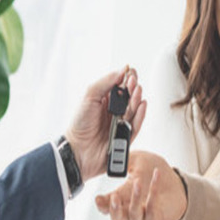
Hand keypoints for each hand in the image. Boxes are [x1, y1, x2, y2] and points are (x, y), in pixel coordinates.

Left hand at [65, 66, 146, 182]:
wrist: (77, 149)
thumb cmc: (79, 124)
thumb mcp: (89, 96)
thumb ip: (105, 82)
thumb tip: (122, 70)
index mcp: (105, 101)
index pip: (121, 86)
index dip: (127, 78)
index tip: (130, 72)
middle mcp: (115, 111)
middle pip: (130, 97)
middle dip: (133, 88)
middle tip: (133, 82)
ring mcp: (121, 124)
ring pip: (134, 110)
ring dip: (137, 99)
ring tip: (137, 91)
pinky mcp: (126, 137)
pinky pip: (136, 125)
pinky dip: (141, 115)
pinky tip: (142, 105)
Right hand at [94, 150, 187, 219]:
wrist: (179, 186)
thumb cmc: (156, 175)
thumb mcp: (139, 162)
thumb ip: (125, 160)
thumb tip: (113, 157)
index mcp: (121, 201)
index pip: (106, 206)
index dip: (101, 204)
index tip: (98, 198)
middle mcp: (129, 213)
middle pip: (116, 219)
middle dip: (113, 210)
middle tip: (113, 197)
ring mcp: (142, 219)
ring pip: (133, 215)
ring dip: (135, 198)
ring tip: (138, 182)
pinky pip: (152, 209)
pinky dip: (154, 191)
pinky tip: (156, 176)